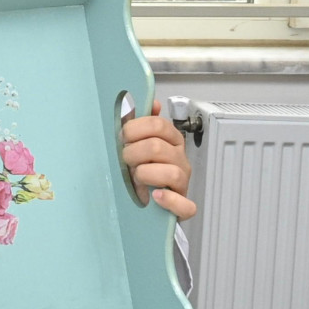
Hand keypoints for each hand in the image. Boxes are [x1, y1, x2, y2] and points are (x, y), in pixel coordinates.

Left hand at [121, 98, 195, 220]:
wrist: (144, 201)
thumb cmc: (141, 168)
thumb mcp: (138, 142)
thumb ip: (143, 121)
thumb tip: (151, 102)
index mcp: (171, 141)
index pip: (158, 125)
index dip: (136, 128)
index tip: (123, 136)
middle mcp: (179, 160)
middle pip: (158, 147)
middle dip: (134, 152)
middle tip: (125, 158)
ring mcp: (183, 183)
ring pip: (172, 173)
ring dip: (146, 174)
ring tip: (136, 176)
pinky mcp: (182, 206)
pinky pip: (185, 205)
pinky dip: (169, 200)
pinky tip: (156, 196)